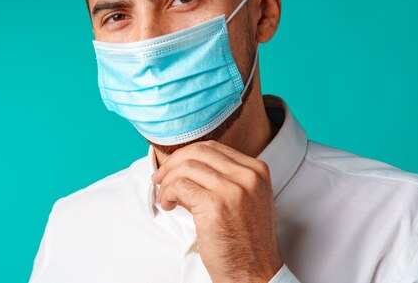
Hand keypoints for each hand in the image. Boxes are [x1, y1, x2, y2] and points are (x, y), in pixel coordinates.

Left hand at [151, 140, 282, 282]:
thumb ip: (220, 179)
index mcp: (256, 171)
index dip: (186, 155)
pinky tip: (168, 205)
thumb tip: (182, 167)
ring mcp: (233, 189)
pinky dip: (167, 194)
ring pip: (186, 167)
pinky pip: (180, 187)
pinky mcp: (215, 206)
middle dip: (173, 163)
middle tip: (160, 178)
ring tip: (165, 197)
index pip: (213, 148)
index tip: (172, 167)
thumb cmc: (245, 242)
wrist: (254, 273)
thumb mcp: (244, 199)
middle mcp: (247, 176)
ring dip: (168, 181)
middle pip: (198, 152)